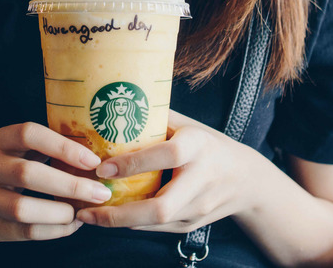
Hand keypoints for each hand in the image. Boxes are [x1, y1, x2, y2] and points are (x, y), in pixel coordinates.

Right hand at [0, 122, 111, 242]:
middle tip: (100, 193)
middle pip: (28, 174)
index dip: (62, 146)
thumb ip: (46, 150)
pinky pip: (22, 231)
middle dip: (69, 185)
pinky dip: (51, 231)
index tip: (92, 161)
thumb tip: (96, 157)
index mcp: (0, 140)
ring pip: (22, 208)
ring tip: (82, 213)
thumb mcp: (15, 151)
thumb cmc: (2, 171)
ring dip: (59, 212)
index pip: (29, 135)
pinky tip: (70, 226)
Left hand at [76, 110, 257, 232]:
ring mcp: (198, 207)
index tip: (101, 167)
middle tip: (85, 209)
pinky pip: (157, 229)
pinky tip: (107, 218)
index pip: (167, 156)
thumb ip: (157, 119)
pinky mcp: (193, 224)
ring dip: (118, 222)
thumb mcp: (189, 126)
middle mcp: (201, 179)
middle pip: (161, 207)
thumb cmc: (209, 145)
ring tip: (86, 215)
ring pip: (155, 223)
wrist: (247, 180)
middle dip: (119, 213)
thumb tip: (117, 103)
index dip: (133, 163)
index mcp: (199, 146)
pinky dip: (130, 224)